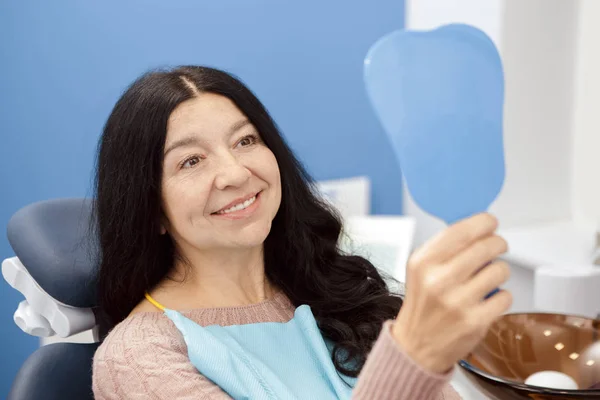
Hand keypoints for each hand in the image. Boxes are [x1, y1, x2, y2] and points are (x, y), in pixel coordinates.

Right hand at [392, 213, 511, 373]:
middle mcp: (439, 280)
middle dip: (498, 243)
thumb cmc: (423, 305)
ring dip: (499, 271)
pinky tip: (487, 300)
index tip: (491, 223)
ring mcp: (458, 301)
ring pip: (500, 270)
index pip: (461, 230)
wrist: (416, 347)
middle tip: (497, 247)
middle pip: (486, 246)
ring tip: (488, 278)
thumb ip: (444, 248)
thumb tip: (478, 228)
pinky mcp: (475, 321)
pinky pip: (506, 296)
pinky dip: (501, 296)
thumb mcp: (419, 270)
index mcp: (423, 262)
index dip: (483, 222)